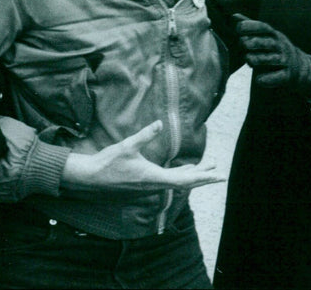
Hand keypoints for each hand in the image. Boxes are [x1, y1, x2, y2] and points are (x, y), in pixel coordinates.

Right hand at [61, 120, 223, 191]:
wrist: (91, 179)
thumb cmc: (108, 162)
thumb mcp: (127, 146)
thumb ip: (145, 134)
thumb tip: (160, 122)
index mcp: (154, 177)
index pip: (186, 180)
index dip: (204, 177)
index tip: (219, 175)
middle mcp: (154, 186)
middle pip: (185, 183)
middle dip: (202, 176)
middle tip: (218, 171)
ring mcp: (149, 188)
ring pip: (176, 183)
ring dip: (191, 175)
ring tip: (205, 167)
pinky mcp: (144, 186)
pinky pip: (167, 182)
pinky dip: (179, 176)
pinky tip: (183, 170)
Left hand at [233, 14, 310, 99]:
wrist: (300, 66)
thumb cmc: (274, 48)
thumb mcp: (265, 35)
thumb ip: (250, 26)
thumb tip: (233, 16)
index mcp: (273, 35)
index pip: (263, 27)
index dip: (250, 26)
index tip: (237, 28)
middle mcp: (279, 46)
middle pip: (268, 42)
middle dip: (254, 42)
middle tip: (242, 43)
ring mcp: (284, 60)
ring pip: (272, 59)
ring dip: (259, 59)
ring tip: (248, 60)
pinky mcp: (287, 75)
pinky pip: (279, 76)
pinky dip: (269, 79)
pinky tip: (258, 80)